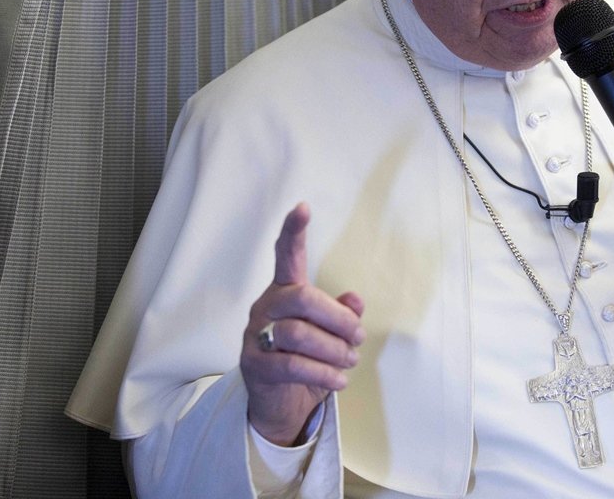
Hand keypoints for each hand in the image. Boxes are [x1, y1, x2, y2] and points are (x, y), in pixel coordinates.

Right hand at [240, 203, 364, 445]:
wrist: (279, 405)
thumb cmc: (307, 361)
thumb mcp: (330, 337)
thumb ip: (342, 315)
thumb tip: (355, 300)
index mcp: (284, 292)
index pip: (286, 256)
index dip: (294, 232)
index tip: (303, 208)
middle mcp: (266, 307)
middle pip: (302, 298)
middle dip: (338, 318)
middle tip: (359, 337)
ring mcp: (255, 336)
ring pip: (298, 334)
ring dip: (334, 350)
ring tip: (349, 361)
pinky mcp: (254, 366)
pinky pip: (292, 365)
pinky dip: (324, 373)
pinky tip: (339, 380)